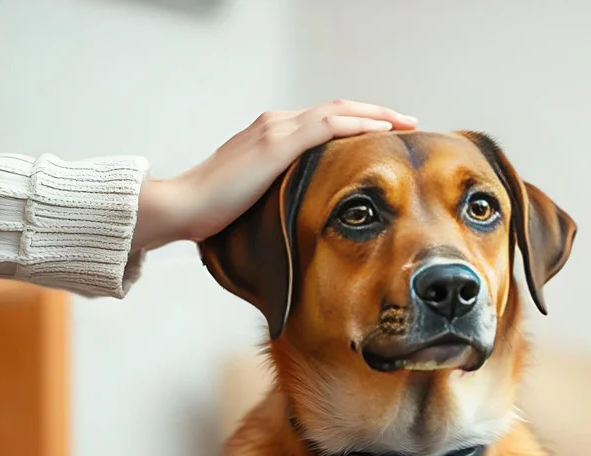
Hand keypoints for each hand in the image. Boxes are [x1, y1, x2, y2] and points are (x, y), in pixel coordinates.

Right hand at [130, 99, 417, 251]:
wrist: (182, 207)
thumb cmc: (213, 211)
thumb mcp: (256, 195)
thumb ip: (280, 190)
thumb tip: (304, 209)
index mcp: (271, 133)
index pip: (324, 119)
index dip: (358, 122)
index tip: (386, 133)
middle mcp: (275, 123)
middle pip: (337, 109)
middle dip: (375, 113)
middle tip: (407, 122)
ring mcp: (276, 129)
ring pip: (338, 111)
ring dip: (375, 114)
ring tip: (404, 122)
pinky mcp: (277, 142)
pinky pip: (327, 125)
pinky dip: (357, 124)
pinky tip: (381, 131)